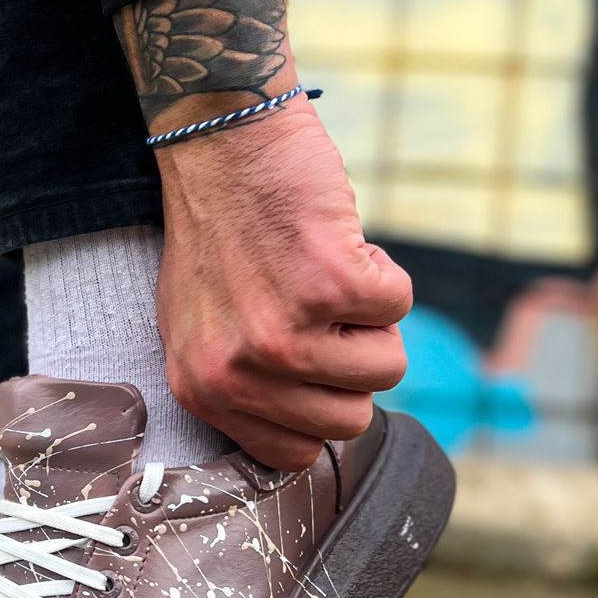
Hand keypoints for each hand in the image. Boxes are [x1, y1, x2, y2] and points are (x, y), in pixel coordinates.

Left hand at [155, 94, 412, 469]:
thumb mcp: (200, 323)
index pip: (294, 455)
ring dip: (371, 318)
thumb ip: (242, 383)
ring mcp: (284, 333)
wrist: (219, 142)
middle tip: (319, 309)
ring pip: (386, 368)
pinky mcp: (330, 287)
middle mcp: (239, 372)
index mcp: (203, 390)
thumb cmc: (216, 227)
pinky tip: (333, 241)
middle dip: (353, 363)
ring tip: (322, 272)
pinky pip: (397, 306)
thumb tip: (304, 433)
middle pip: (349, 420)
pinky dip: (381, 269)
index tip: (312, 362)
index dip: (320, 406)